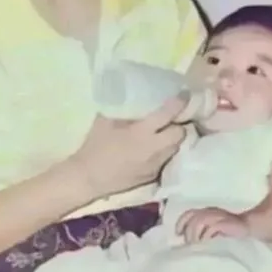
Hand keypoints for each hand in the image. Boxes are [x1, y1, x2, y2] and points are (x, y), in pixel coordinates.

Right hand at [72, 97, 186, 200]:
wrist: (88, 178)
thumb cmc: (94, 146)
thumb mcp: (105, 121)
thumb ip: (123, 108)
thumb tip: (133, 94)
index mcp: (141, 132)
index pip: (168, 114)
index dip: (179, 103)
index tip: (183, 95)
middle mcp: (154, 149)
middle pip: (181, 133)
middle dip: (178, 125)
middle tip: (169, 119)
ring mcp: (155, 164)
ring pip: (176, 148)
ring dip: (172, 139)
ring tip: (162, 133)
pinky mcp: (153, 176)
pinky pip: (166, 160)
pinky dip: (163, 152)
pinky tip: (152, 150)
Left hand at [176, 207, 249, 243]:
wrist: (248, 225)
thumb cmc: (227, 230)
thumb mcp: (211, 229)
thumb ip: (199, 231)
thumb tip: (185, 243)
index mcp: (204, 211)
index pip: (189, 213)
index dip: (181, 222)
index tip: (178, 234)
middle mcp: (209, 211)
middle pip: (193, 219)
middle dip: (189, 233)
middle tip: (190, 246)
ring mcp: (218, 216)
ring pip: (200, 221)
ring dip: (196, 235)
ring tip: (198, 246)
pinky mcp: (226, 223)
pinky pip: (212, 228)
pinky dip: (207, 237)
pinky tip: (207, 244)